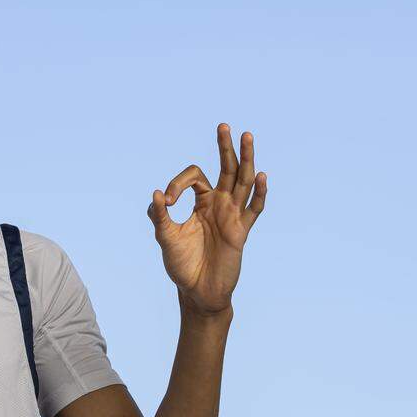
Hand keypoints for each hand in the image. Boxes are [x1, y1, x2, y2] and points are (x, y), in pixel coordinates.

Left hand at [146, 123, 266, 314]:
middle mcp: (219, 204)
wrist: (198, 291)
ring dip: (245, 159)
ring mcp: (232, 216)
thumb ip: (160, 217)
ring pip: (242, 181)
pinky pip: (254, 209)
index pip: (195, 177)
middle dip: (224, 147)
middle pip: (225, 169)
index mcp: (200, 203)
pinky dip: (259, 193)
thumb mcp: (166, 239)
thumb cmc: (181, 265)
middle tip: (223, 125)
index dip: (179, 183)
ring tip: (246, 136)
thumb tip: (156, 194)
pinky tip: (261, 176)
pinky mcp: (241, 231)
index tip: (168, 203)